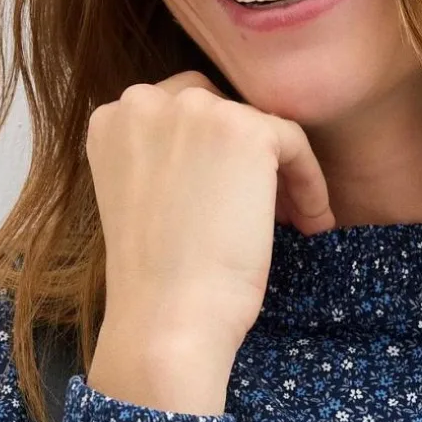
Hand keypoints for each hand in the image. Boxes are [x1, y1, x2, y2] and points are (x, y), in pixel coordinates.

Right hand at [85, 71, 335, 354]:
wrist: (166, 319)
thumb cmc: (155, 281)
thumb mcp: (143, 201)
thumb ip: (163, 161)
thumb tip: (219, 154)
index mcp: (111, 121)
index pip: (178, 115)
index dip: (214, 156)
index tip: (231, 197)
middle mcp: (143, 102)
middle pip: (219, 108)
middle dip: (246, 157)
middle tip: (268, 208)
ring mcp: (193, 109)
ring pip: (258, 127)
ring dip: (279, 174)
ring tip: (293, 222)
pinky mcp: (244, 129)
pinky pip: (294, 143)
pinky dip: (309, 182)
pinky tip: (310, 225)